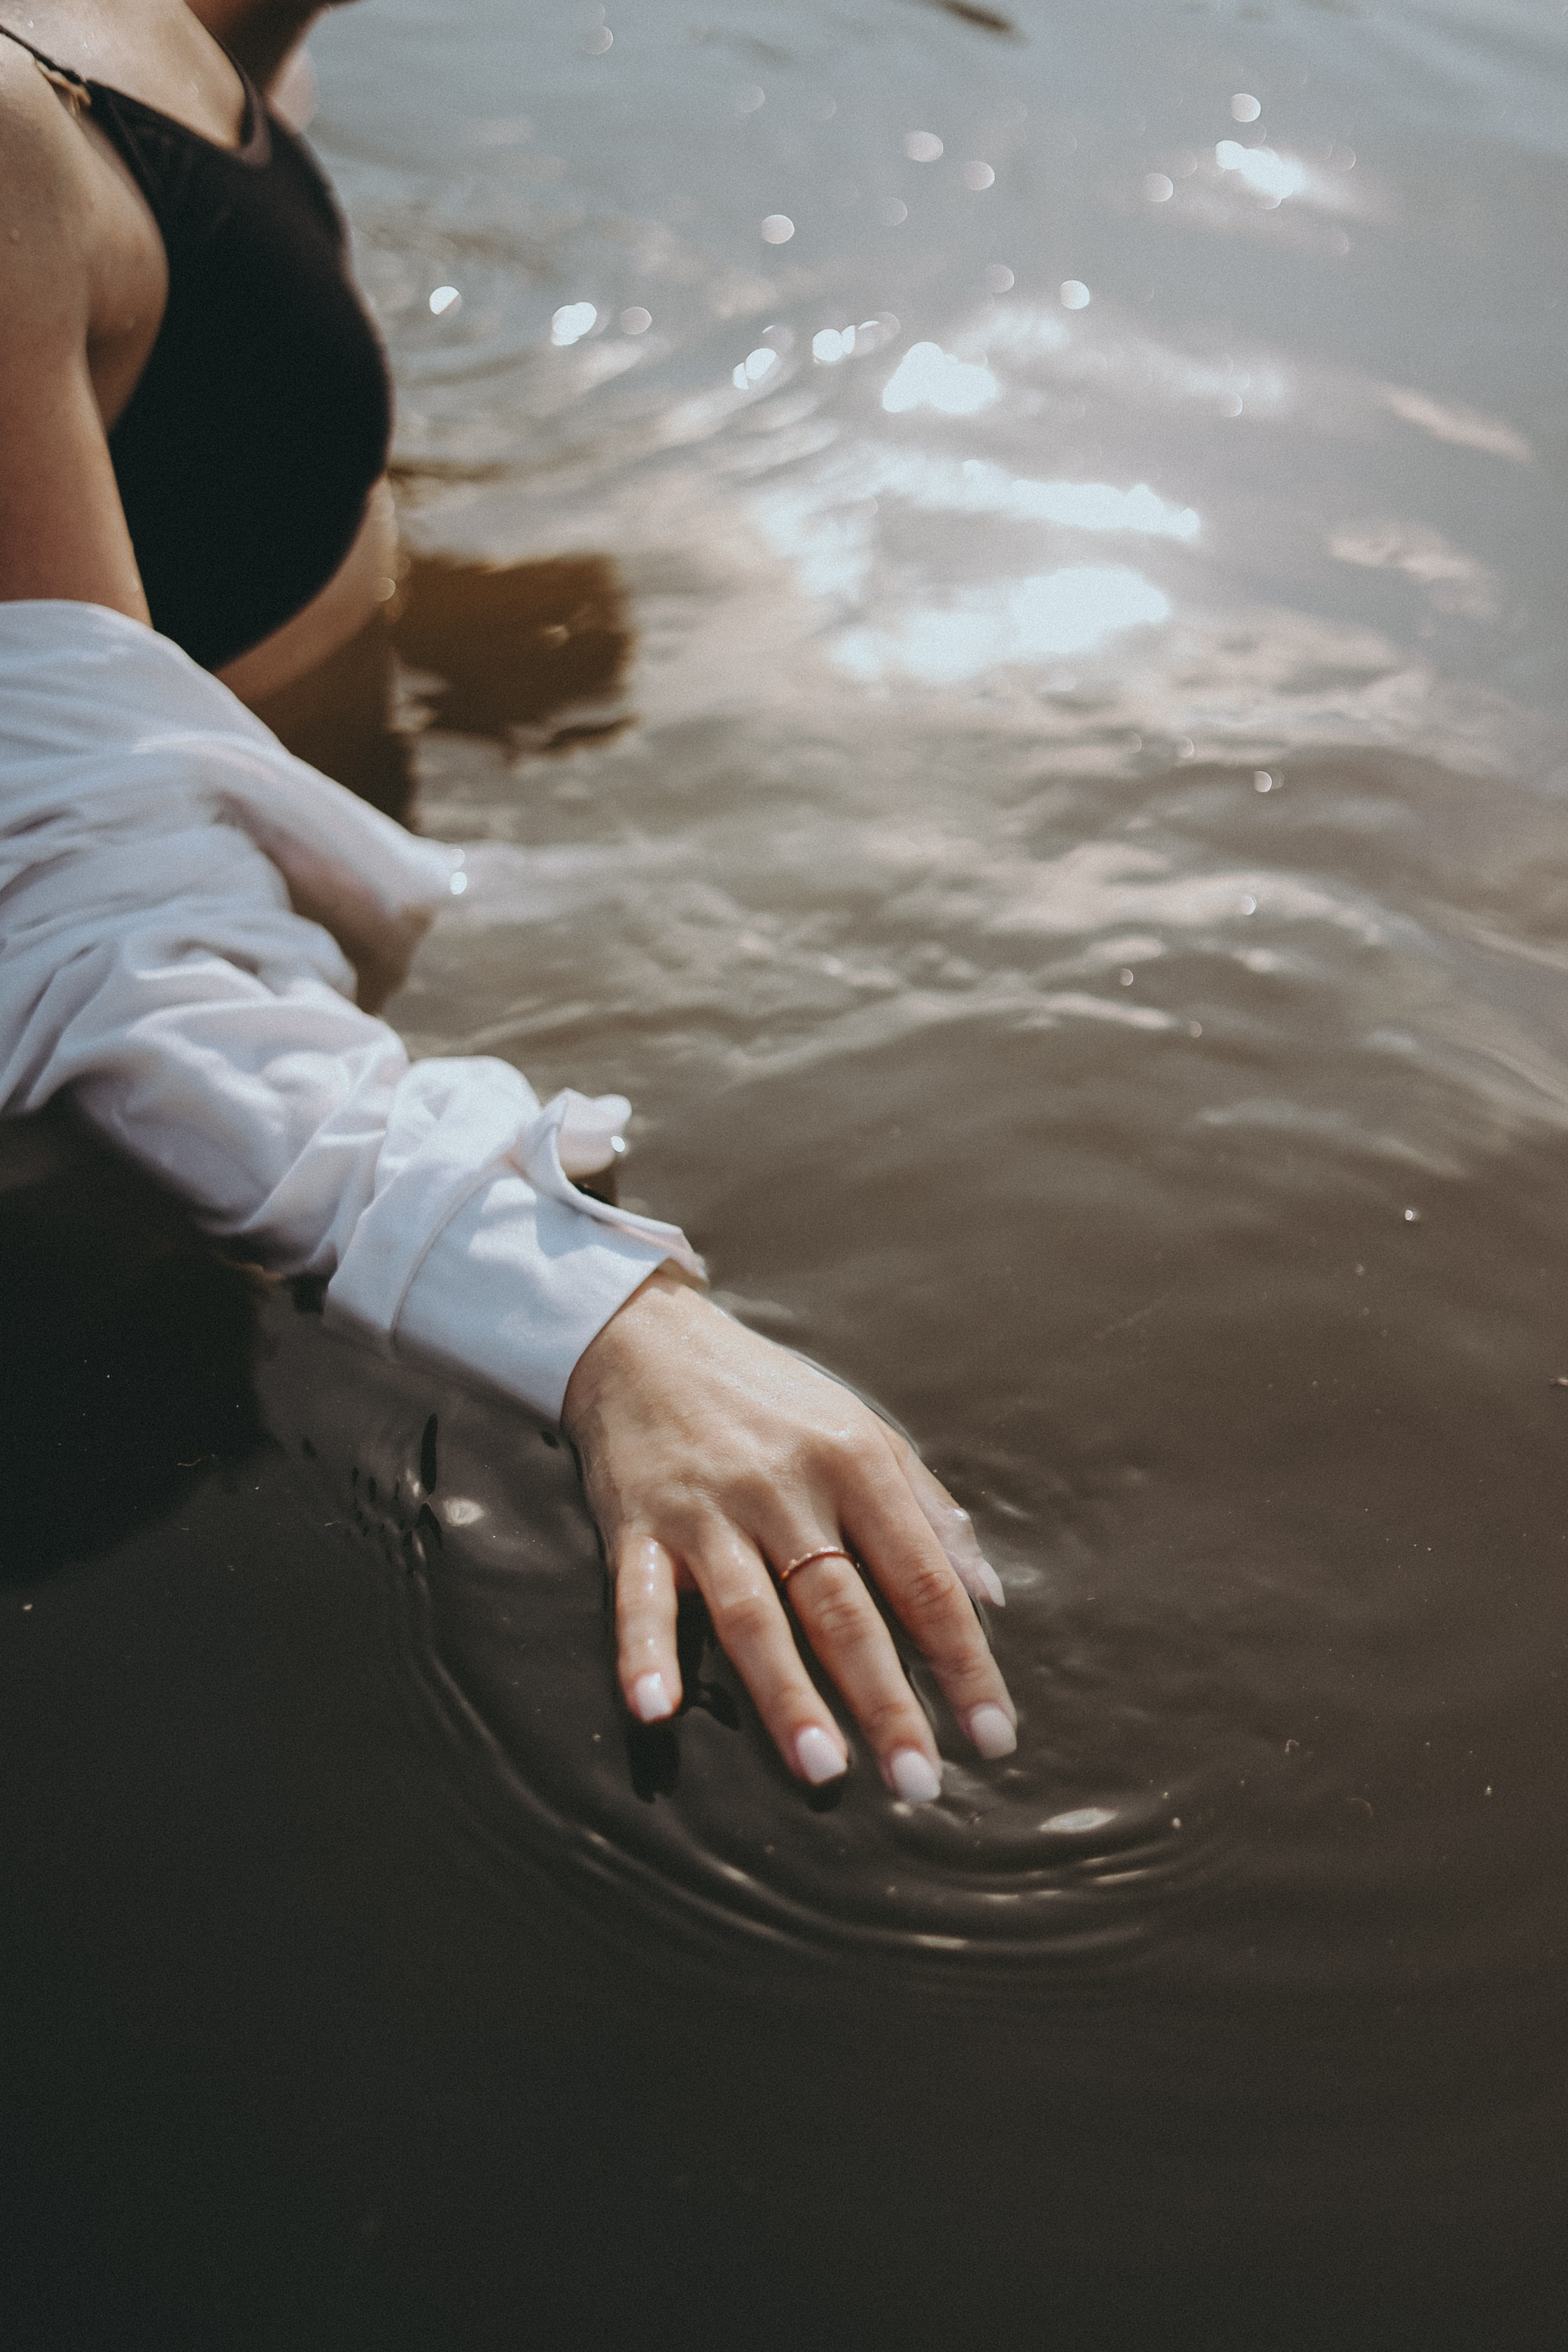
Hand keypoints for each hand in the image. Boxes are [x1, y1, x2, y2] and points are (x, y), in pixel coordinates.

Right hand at [561, 1271, 1016, 1801]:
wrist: (646, 1340)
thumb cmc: (770, 1397)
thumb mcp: (863, 1429)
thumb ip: (929, 1511)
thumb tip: (990, 1597)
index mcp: (855, 1462)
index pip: (923, 1577)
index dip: (964, 1661)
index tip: (994, 1737)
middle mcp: (785, 1488)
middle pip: (844, 1609)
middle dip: (885, 1701)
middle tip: (919, 1783)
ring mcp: (707, 1510)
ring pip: (754, 1614)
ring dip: (787, 1696)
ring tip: (823, 1769)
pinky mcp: (637, 1525)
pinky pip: (638, 1597)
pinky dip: (645, 1653)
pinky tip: (656, 1710)